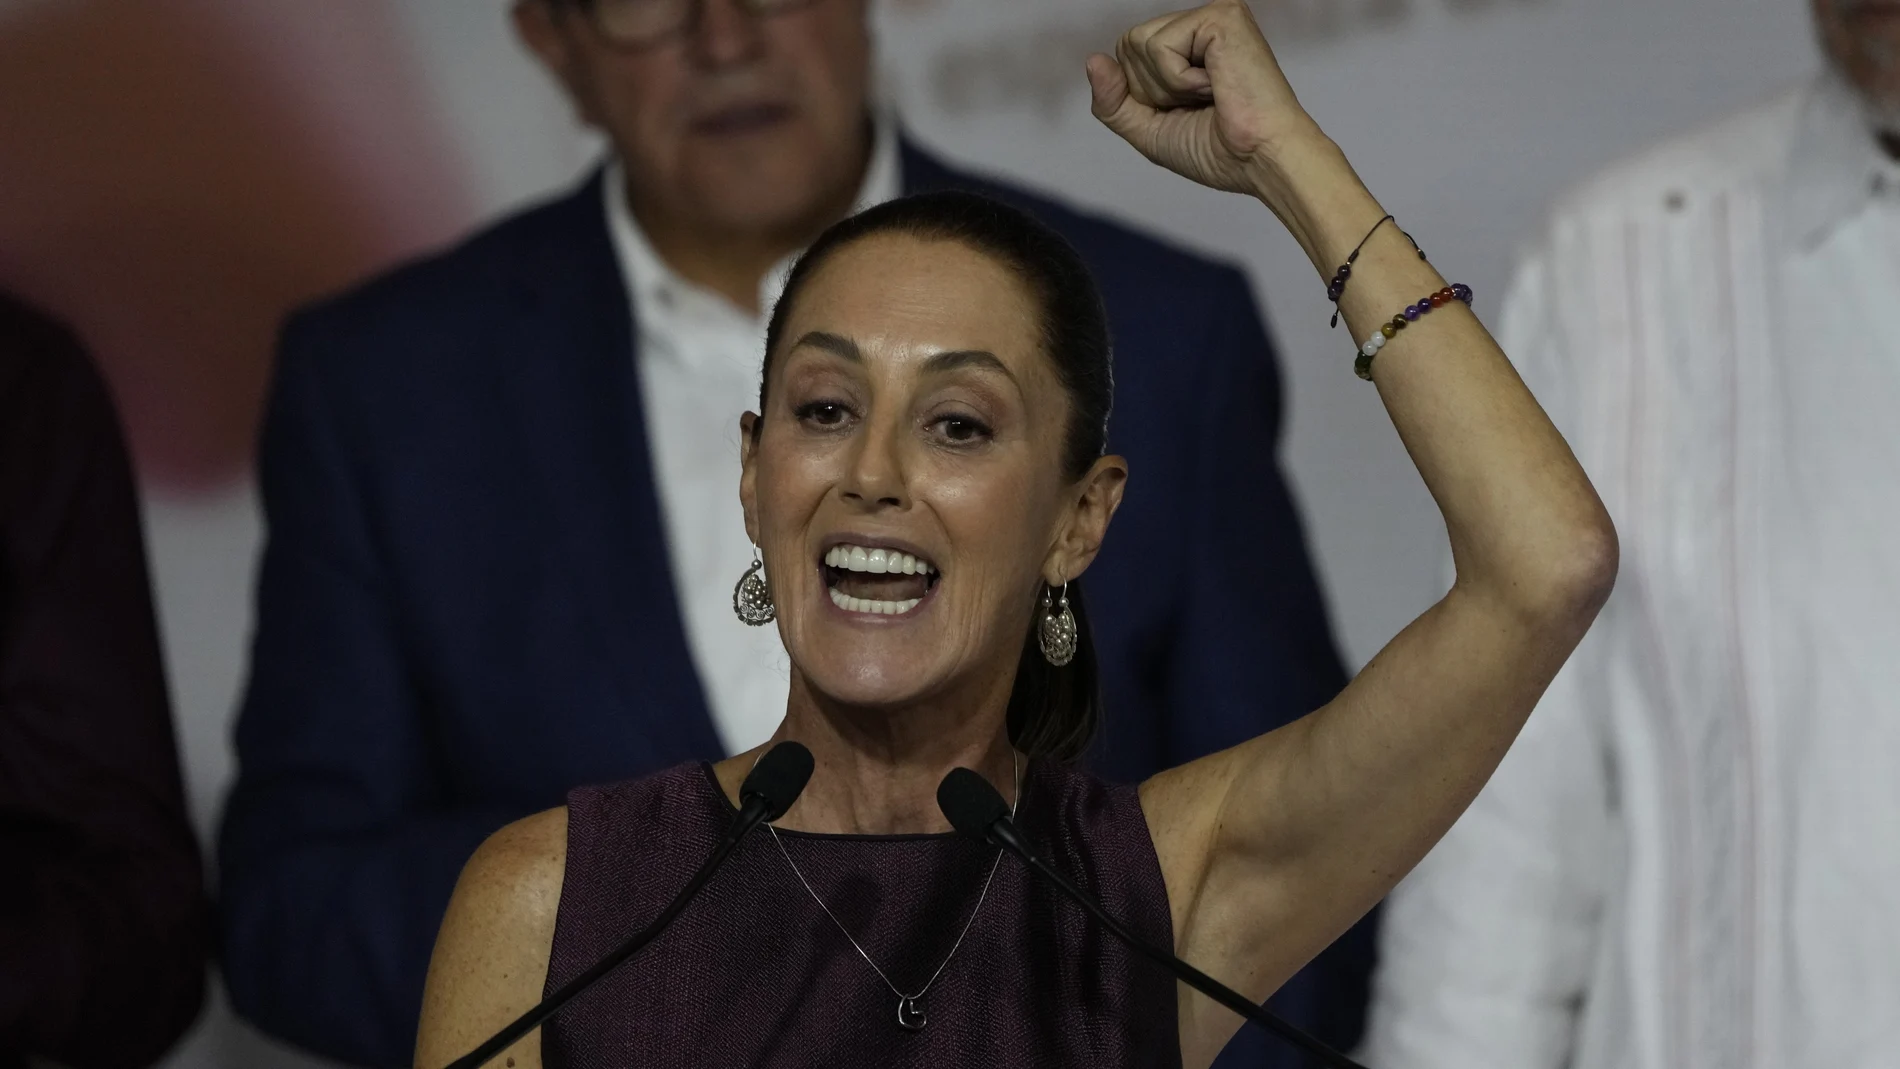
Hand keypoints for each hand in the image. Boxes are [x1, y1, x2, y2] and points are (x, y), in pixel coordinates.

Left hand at [1087, 0, 1326, 198]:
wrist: (1261, 161)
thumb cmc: (1221, 152)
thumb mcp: (1149, 131)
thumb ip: (1114, 101)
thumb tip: (1092, 61)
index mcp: (1189, 48)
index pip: (1127, 55)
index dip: (1143, 95)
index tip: (1187, 111)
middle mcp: (1201, 26)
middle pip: (1128, 44)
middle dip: (1152, 90)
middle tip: (1200, 104)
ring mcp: (1212, 16)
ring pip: (1138, 43)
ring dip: (1166, 86)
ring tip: (1210, 94)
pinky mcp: (1221, 16)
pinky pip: (1159, 45)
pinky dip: (1179, 79)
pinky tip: (1216, 85)